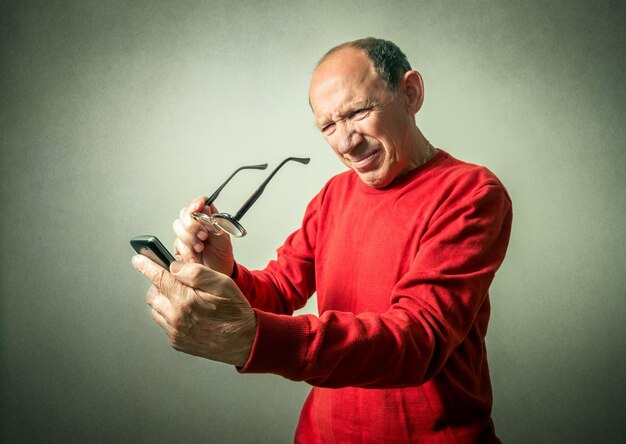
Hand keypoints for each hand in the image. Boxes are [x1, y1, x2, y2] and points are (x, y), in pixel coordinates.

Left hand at [132, 255, 255, 366]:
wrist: (244, 341)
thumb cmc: (235, 312)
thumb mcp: (222, 284)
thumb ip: (196, 273)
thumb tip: (174, 267)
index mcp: (186, 300)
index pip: (159, 278)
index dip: (146, 265)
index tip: (138, 259)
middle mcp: (176, 317)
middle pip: (153, 294)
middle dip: (159, 283)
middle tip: (175, 279)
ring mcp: (175, 332)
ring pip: (156, 309)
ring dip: (163, 299)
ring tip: (183, 296)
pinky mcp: (177, 341)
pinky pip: (163, 323)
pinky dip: (169, 313)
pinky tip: (186, 311)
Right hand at [172, 195, 234, 275]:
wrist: (218, 274)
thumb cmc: (222, 256)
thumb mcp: (223, 240)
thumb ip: (214, 224)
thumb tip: (206, 209)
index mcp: (208, 219)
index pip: (199, 203)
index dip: (197, 204)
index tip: (198, 209)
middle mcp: (195, 225)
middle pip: (185, 214)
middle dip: (192, 225)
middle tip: (203, 236)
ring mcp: (186, 236)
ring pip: (178, 228)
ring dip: (189, 239)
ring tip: (200, 248)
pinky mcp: (180, 248)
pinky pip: (177, 244)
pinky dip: (186, 251)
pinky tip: (194, 258)